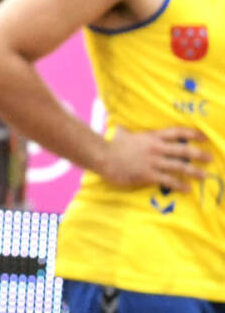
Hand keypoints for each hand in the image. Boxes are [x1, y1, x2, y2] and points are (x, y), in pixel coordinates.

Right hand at [97, 126, 212, 190]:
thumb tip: (123, 122)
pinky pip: (168, 180)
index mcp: (152, 136)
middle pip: (183, 150)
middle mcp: (156, 148)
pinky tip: (187, 189)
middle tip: (210, 158)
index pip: (176, 133)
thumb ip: (128, 129)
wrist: (102, 156)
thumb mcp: (122, 131)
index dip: (192, 134)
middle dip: (198, 154)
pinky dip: (179, 185)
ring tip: (204, 176)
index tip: (204, 137)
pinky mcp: (148, 174)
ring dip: (194, 172)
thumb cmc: (111, 144)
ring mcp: (153, 162)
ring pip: (179, 167)